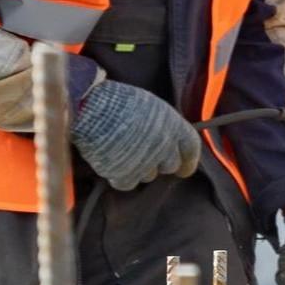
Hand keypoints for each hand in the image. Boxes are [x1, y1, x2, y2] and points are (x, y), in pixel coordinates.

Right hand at [70, 77, 200, 190]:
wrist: (92, 109)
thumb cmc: (118, 101)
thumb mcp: (149, 106)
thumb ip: (162, 125)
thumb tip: (165, 138)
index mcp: (174, 126)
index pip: (191, 149)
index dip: (188, 160)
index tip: (183, 168)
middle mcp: (165, 146)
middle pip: (170, 166)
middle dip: (158, 163)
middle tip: (142, 155)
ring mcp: (147, 162)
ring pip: (148, 175)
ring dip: (138, 168)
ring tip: (121, 150)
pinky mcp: (126, 175)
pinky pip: (128, 183)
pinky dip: (119, 176)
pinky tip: (110, 160)